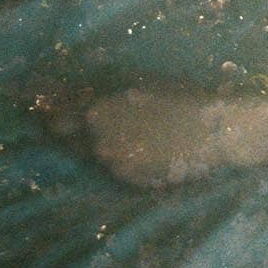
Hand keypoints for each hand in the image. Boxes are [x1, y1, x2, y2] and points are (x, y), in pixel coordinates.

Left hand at [67, 87, 230, 187]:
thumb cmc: (183, 97)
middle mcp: (99, 143)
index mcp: (97, 113)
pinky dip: (129, 162)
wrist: (216, 131)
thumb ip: (106, 95)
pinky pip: (123, 170)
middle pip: (74, 143)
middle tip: (95, 130)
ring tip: (135, 140)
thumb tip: (75, 98)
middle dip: (79, 137)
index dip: (54, 119)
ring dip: (109, 149)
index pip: (57, 121)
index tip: (51, 119)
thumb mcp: (140, 84)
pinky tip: (150, 152)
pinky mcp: (136, 183)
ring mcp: (117, 166)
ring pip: (101, 157)